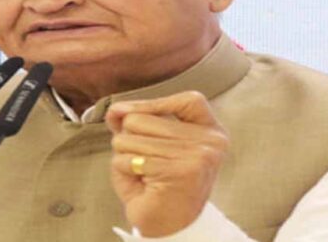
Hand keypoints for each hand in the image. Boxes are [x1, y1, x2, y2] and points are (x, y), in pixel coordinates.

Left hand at [106, 91, 228, 236]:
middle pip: (144, 118)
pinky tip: (141, 183)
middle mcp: (211, 142)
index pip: (190, 99)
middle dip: (130, 139)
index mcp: (212, 132)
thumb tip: (115, 110)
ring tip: (144, 174)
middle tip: (145, 163)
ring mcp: (198, 156)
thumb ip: (135, 121)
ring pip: (131, 137)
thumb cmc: (158, 184)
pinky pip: (129, 158)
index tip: (129, 114)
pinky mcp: (179, 171)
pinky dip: (125, 170)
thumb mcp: (149, 144)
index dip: (154, 104)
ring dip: (126, 156)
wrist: (169, 228)